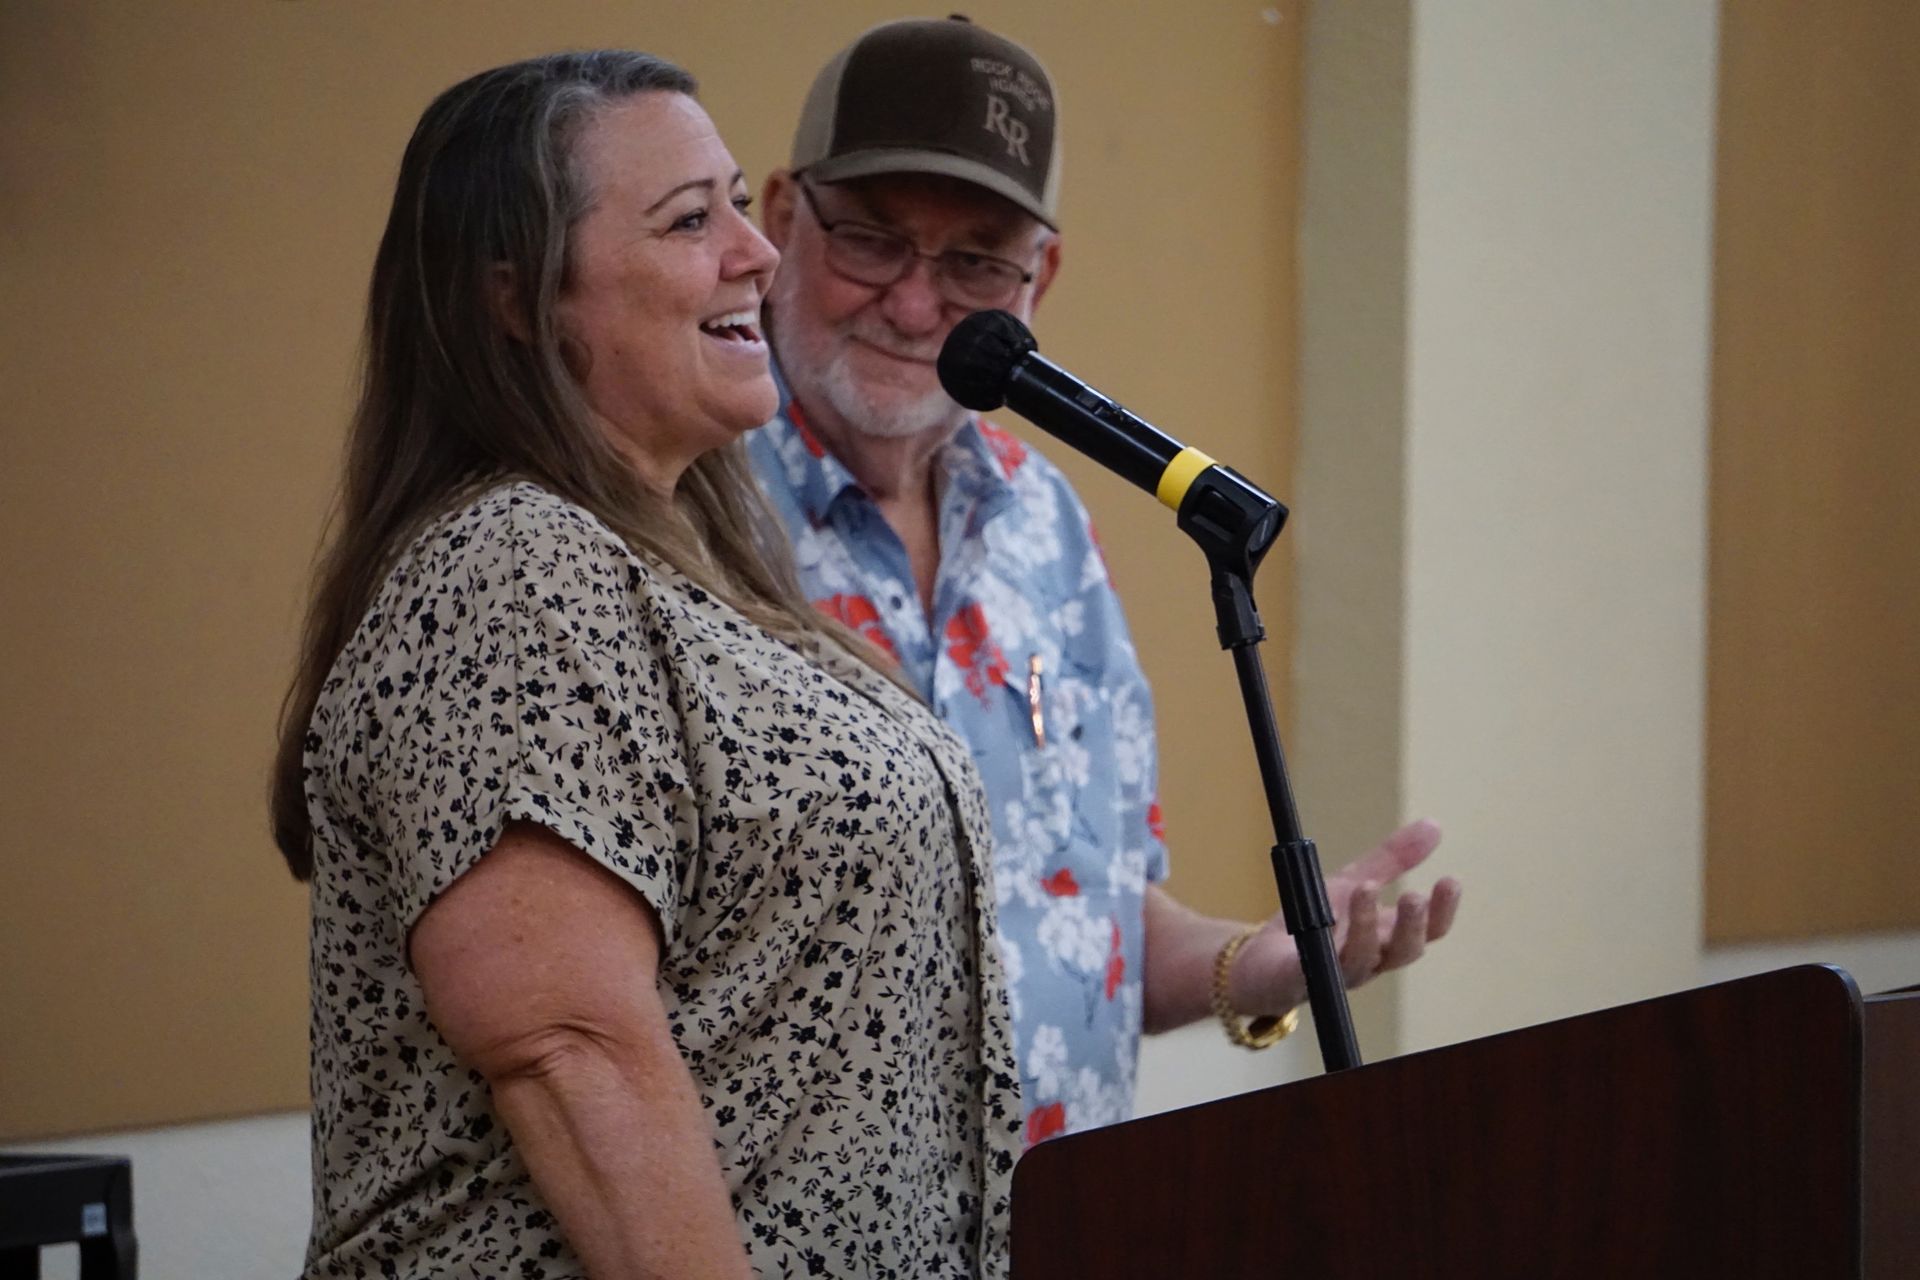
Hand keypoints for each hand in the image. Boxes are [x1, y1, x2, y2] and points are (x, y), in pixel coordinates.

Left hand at [1233, 820, 1461, 1013]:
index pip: (1428, 931)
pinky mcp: (1302, 980)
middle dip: (1412, 924)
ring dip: (1366, 925)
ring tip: (1365, 888)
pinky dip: (1321, 947)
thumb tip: (1435, 825)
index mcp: (1386, 937)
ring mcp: (1337, 974)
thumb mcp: (1354, 881)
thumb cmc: (1315, 922)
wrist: (1264, 960)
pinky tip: (1323, 920)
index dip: (1443, 910)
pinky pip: (1316, 968)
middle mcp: (1370, 960)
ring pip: (1362, 959)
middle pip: (1405, 951)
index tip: (1450, 880)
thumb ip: (1392, 860)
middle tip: (1414, 896)